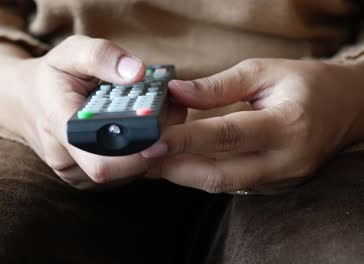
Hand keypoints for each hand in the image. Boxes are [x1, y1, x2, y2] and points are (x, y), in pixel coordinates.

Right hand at [0, 35, 185, 188]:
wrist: (25, 100)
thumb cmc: (50, 76)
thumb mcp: (70, 52)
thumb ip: (101, 56)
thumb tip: (137, 72)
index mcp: (60, 129)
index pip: (102, 162)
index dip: (136, 153)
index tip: (162, 129)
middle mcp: (65, 160)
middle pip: (121, 171)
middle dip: (153, 147)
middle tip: (173, 114)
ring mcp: (74, 175)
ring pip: (125, 176)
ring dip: (149, 152)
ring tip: (160, 119)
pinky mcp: (84, 180)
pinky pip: (120, 176)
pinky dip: (138, 157)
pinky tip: (144, 132)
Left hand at [141, 58, 363, 193]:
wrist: (345, 109)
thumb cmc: (305, 84)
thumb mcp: (264, 71)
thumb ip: (218, 87)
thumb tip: (175, 93)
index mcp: (287, 125)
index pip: (228, 136)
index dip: (186, 141)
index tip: (151, 142)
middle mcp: (285, 161)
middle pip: (220, 175)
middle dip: (175, 169)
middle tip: (140, 157)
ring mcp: (279, 179)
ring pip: (220, 184)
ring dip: (182, 174)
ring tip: (150, 161)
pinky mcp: (272, 187)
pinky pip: (228, 184)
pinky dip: (199, 175)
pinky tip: (177, 163)